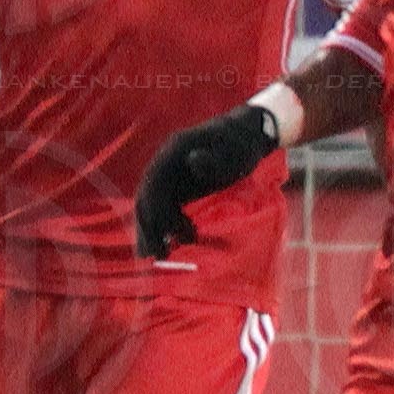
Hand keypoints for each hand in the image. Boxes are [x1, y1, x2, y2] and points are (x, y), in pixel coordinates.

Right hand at [134, 102, 281, 259]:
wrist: (246, 138)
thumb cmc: (241, 145)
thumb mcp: (234, 153)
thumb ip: (214, 160)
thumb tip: (193, 161)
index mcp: (173, 151)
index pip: (153, 184)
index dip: (153, 211)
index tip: (159, 234)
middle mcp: (165, 163)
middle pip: (147, 198)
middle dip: (148, 227)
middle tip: (154, 255)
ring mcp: (169, 175)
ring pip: (154, 206)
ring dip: (155, 231)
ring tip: (162, 255)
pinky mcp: (177, 186)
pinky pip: (166, 208)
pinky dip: (168, 226)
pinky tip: (181, 241)